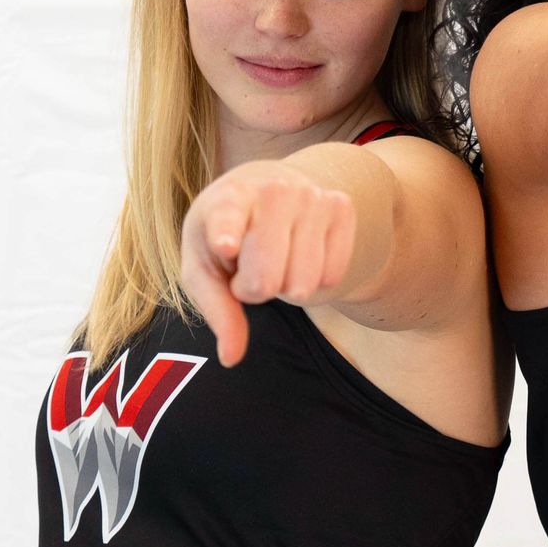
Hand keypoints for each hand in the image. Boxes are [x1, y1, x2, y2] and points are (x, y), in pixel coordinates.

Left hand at [179, 162, 357, 365]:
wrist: (274, 189)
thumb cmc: (229, 235)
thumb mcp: (205, 266)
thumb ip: (217, 310)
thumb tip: (230, 358)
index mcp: (227, 198)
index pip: (226, 219)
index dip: (225, 234)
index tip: (224, 246)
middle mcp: (272, 191)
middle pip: (265, 279)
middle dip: (254, 290)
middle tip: (247, 269)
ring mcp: (312, 196)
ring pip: (303, 285)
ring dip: (286, 287)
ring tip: (274, 259)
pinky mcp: (342, 208)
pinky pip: (332, 276)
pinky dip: (314, 279)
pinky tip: (299, 255)